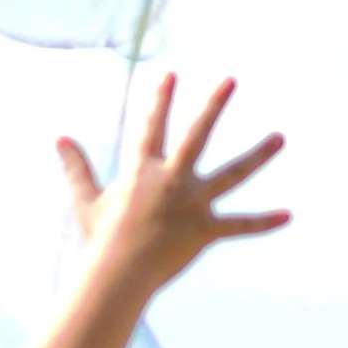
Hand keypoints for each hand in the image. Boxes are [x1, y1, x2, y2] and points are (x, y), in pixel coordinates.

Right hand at [59, 74, 287, 297]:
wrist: (118, 273)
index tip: (170, 75)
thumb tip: (60, 137)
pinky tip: (287, 215)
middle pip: (196, 136)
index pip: (151, 127)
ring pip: (233, 173)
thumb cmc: (101, 237)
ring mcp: (193, 203)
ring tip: (280, 137)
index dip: (159, 100)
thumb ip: (77, 167)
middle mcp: (172, 180)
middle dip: (213, 106)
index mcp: (142, 171)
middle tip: (230, 80)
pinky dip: (263, 222)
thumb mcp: (87, 199)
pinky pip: (239, 225)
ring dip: (258, 154)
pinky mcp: (206, 229)